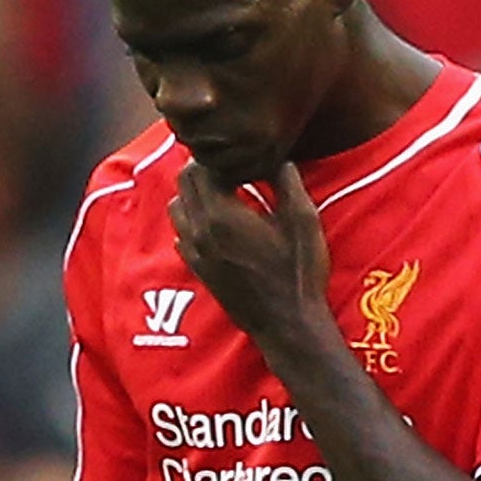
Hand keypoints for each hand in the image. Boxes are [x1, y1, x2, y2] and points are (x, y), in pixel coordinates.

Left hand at [169, 162, 331, 346]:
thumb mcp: (303, 219)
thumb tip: (275, 156)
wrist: (287, 324)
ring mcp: (195, 252)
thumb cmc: (298, 272)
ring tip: (225, 194)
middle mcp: (200, 231)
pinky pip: (181, 234)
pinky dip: (193, 221)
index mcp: (222, 214)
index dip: (223, 156)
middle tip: (233, 170)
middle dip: (205, 168)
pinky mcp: (198, 269)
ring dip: (195, 193)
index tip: (244, 158)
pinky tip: (219, 225)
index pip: (202, 166)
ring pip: (177, 206)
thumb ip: (286, 180)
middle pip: (184, 181)